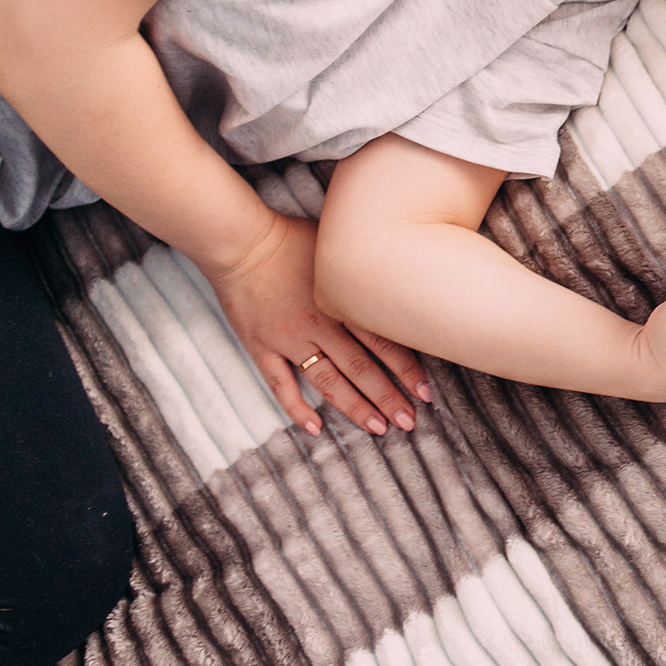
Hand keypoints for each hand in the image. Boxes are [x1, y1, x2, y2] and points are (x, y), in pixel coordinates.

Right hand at [208, 211, 428, 436]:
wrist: (240, 241)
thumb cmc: (292, 237)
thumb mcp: (339, 245)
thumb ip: (366, 266)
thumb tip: (403, 264)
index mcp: (341, 301)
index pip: (382, 342)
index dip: (406, 369)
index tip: (425, 392)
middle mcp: (319, 324)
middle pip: (360, 367)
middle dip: (387, 397)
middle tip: (409, 421)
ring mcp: (288, 338)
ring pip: (327, 381)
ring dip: (354, 407)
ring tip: (378, 428)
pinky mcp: (260, 347)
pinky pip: (280, 384)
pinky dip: (296, 408)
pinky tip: (315, 429)